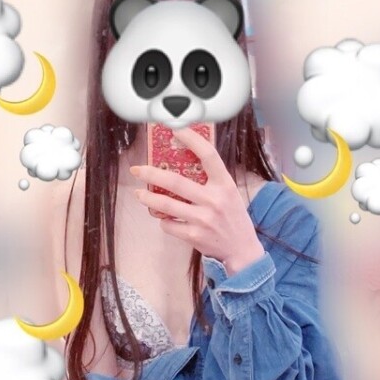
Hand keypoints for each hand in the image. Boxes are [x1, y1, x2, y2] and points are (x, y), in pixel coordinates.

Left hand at [130, 127, 264, 275]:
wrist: (242, 249)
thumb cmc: (234, 218)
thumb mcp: (230, 193)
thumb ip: (212, 179)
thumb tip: (185, 161)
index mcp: (225, 185)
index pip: (208, 155)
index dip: (191, 139)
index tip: (175, 130)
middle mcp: (214, 200)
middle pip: (176, 182)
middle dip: (151, 173)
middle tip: (137, 169)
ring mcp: (202, 219)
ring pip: (166, 205)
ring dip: (148, 198)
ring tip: (139, 193)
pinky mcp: (194, 235)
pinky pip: (169, 225)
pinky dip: (163, 220)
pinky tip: (164, 218)